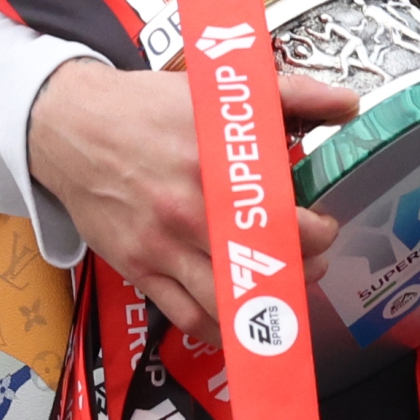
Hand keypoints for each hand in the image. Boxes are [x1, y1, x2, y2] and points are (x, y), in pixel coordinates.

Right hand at [27, 57, 357, 339]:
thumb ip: (292, 95)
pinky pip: (185, 315)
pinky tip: (239, 318)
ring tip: (283, 290)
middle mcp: (189, 213)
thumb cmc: (144, 108)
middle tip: (311, 261)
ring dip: (264, 306)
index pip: (284, 218)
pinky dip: (219, 327)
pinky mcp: (139, 267)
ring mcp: (162, 246)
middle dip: (298, 271)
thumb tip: (348, 102)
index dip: (317, 233)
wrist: (71, 127)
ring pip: (226, 302)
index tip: (324, 227)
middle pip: (260, 265)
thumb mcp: (216, 93)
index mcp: (214, 168)